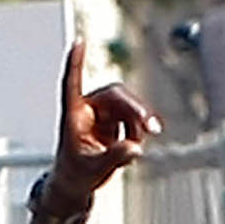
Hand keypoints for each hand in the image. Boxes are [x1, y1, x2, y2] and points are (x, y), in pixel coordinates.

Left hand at [47, 47, 157, 205]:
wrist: (78, 182)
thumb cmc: (76, 173)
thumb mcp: (94, 169)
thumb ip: (114, 158)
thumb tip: (136, 148)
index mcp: (73, 115)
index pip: (72, 84)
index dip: (76, 63)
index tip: (78, 41)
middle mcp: (89, 108)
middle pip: (115, 95)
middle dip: (135, 110)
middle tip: (152, 128)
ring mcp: (103, 113)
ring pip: (129, 106)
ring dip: (139, 123)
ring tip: (141, 144)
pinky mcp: (116, 121)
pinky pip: (134, 120)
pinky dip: (139, 132)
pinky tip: (134, 148)